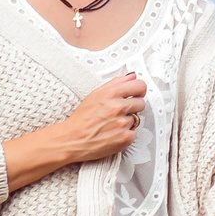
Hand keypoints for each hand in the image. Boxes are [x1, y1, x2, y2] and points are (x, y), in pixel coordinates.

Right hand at [4, 74, 143, 190]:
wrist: (73, 139)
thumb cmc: (82, 118)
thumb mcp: (96, 94)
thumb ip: (116, 83)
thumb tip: (132, 77)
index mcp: (112, 93)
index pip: (140, 86)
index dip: (138, 91)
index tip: (136, 94)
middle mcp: (119, 107)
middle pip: (141, 103)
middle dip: (133, 107)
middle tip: (119, 112)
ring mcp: (123, 123)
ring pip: (137, 119)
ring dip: (127, 121)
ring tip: (112, 124)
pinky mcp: (125, 137)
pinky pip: (134, 133)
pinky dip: (126, 134)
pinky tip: (113, 133)